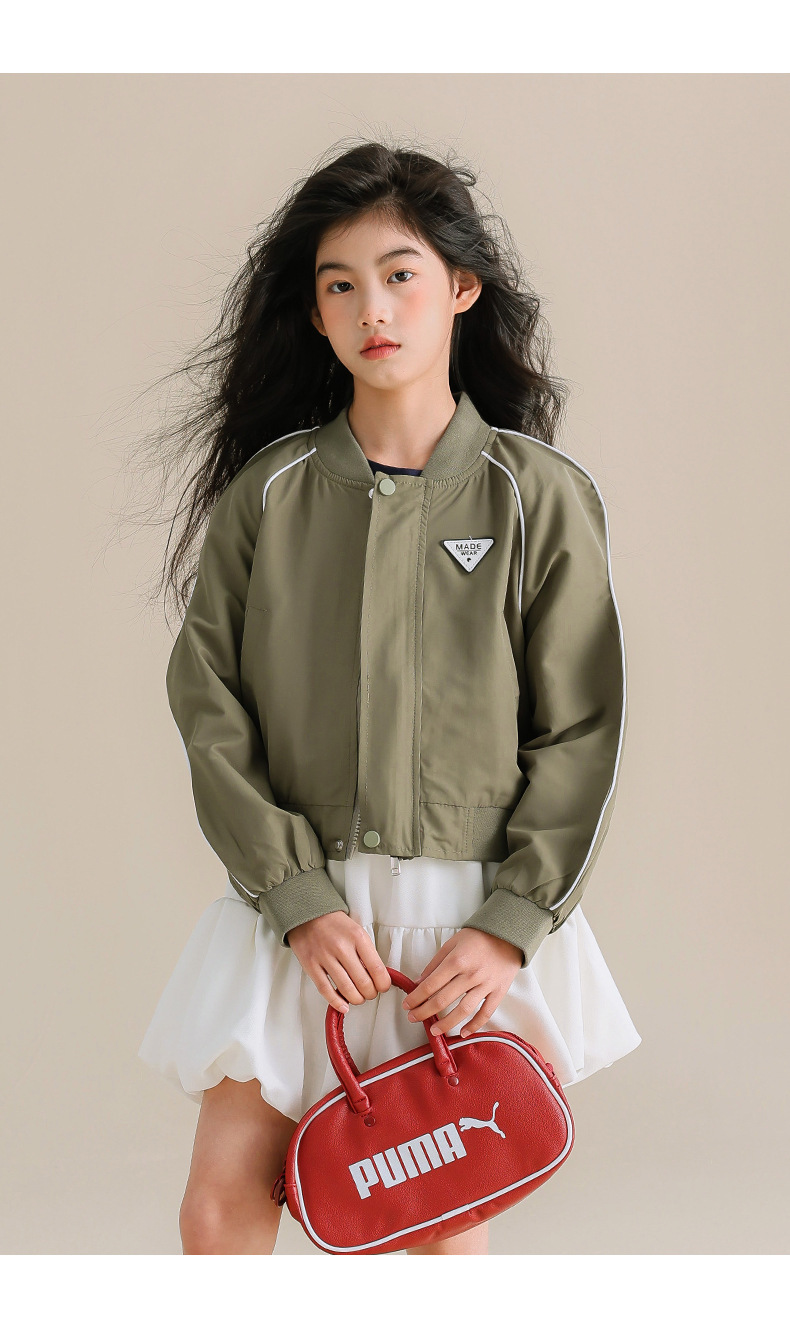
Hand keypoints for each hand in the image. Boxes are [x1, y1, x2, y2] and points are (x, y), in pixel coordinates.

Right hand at [287, 911, 390, 1012]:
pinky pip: (325, 990)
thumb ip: (366, 951)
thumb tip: (377, 975)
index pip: (377, 968)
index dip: (383, 984)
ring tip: (358, 998)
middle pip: (363, 982)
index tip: (383, 987)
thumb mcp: (357, 930)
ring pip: (346, 989)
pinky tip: (344, 1006)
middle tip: (370, 993)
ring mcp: (324, 957)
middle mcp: (341, 947)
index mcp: (357, 937)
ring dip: (356, 999)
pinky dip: (337, 1002)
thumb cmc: (335, 924)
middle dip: (370, 993)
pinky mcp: (311, 965)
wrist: (308, 913)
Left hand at [401, 929, 521, 1038]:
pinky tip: (463, 1033)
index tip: (407, 1005)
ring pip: (463, 1010)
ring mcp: (486, 984)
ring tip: (434, 1031)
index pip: (430, 985)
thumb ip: (435, 963)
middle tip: (413, 1018)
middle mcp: (470, 974)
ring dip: (446, 1023)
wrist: (508, 934)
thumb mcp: (452, 943)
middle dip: (424, 1012)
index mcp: (457, 961)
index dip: (416, 998)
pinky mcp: (498, 991)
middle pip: (443, 1000)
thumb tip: (418, 982)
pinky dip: (474, 1025)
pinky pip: (486, 1013)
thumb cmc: (478, 938)